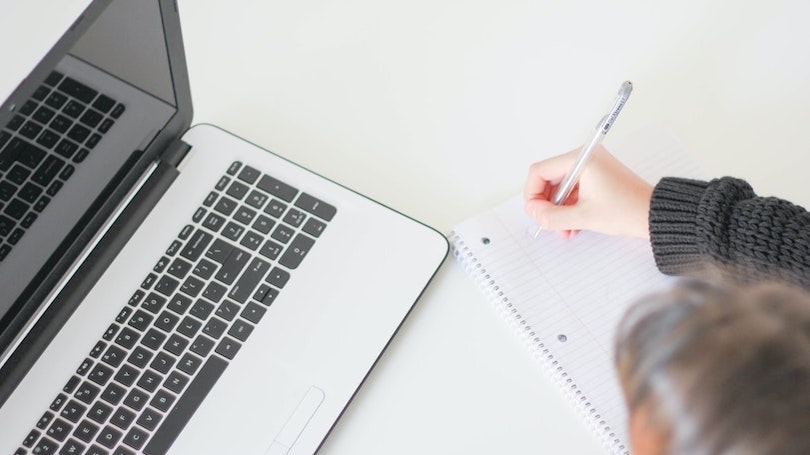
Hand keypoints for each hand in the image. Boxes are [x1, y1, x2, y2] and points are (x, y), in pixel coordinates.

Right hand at [523, 145, 652, 238]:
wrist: (654, 215)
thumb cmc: (627, 210)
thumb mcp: (583, 217)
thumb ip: (551, 216)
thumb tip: (533, 211)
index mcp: (581, 159)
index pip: (540, 170)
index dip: (532, 193)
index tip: (535, 212)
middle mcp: (585, 158)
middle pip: (549, 178)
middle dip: (547, 204)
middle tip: (547, 222)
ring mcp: (592, 167)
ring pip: (561, 187)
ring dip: (558, 209)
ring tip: (563, 229)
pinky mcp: (597, 177)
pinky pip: (574, 190)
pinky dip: (569, 206)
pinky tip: (572, 225)